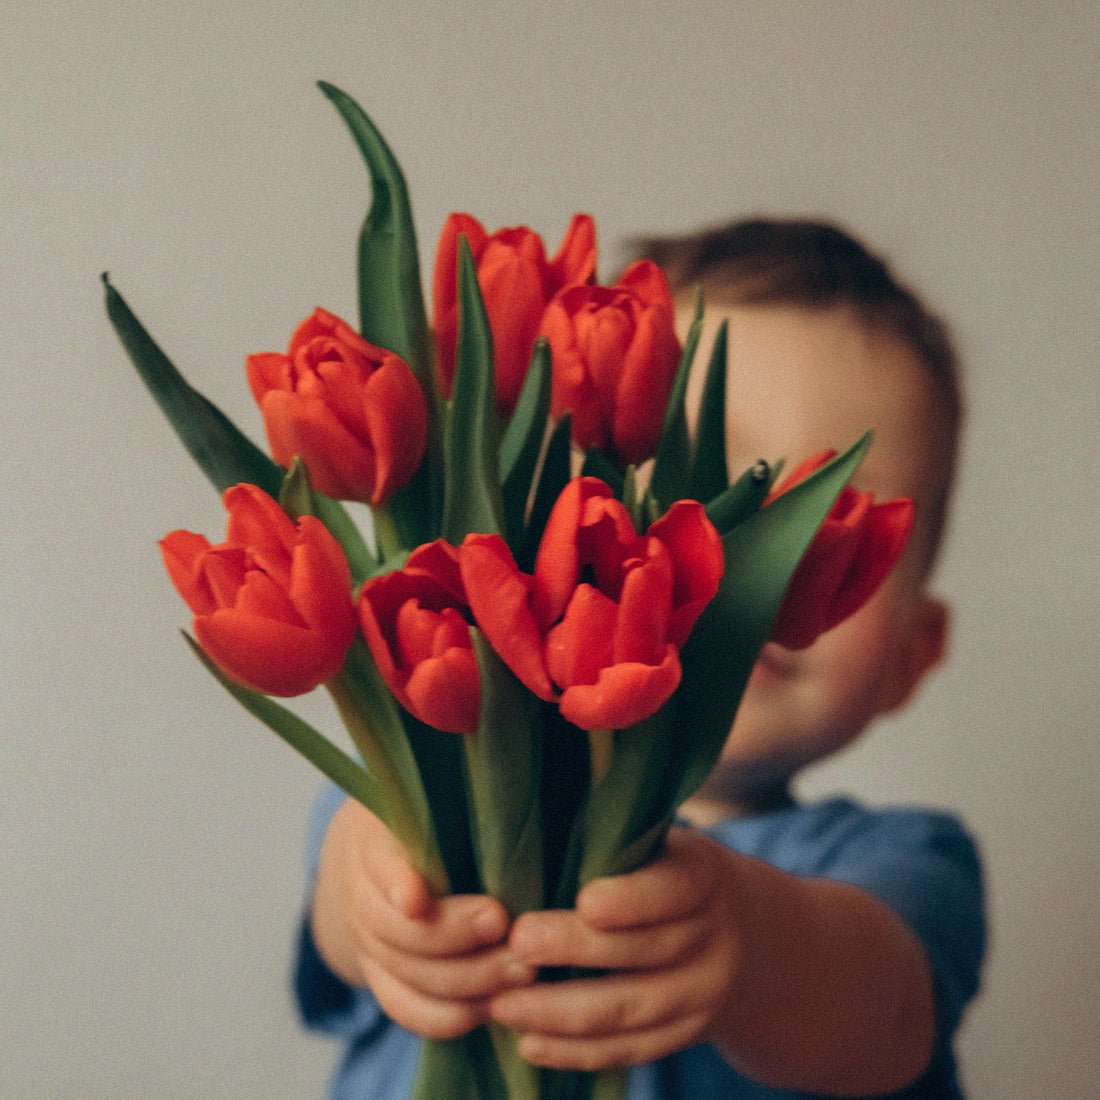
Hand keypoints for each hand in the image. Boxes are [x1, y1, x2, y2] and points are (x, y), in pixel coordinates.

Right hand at [310, 798, 535, 1039]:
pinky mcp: (380, 979)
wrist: (378, 855)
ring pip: (408, 977)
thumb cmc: (426, 818)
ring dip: (468, 980)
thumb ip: (461, 804)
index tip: (417, 901)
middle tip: (506, 927)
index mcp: (374, 841)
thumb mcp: (431, 800)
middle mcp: (361, 897)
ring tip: (521, 969)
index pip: (379, 866)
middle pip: (398, 932)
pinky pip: (407, 1009)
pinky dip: (448, 1016)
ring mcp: (367, 943)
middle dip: (456, 936)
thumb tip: (513, 804)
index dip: (395, 885)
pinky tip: (490, 1008)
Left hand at [488, 827, 742, 1069]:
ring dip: (561, 1013)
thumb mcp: (664, 844)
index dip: (632, 899)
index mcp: (705, 876)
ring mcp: (704, 994)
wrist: (751, 938)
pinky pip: (630, 1049)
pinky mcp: (687, 1036)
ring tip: (502, 1005)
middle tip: (517, 944)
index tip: (585, 902)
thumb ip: (617, 844)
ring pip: (631, 1009)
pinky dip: (577, 1052)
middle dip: (575, 951)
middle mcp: (714, 937)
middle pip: (643, 950)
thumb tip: (535, 833)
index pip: (672, 889)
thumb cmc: (671, 873)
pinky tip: (529, 1043)